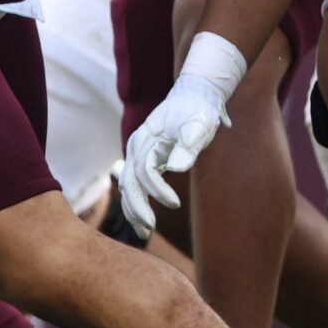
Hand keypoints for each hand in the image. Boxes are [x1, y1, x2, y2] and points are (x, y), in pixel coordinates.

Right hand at [119, 76, 233, 237]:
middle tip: (149, 229)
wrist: (195, 95)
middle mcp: (137, 145)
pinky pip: (135, 184)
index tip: (175, 204)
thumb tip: (177, 168)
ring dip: (133, 209)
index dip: (157, 188)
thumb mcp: (199, 124)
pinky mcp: (145, 158)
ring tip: (143, 233)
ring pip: (128, 185)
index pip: (145, 169)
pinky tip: (141, 221)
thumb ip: (189, 144)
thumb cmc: (199, 110)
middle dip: (137, 206)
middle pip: (129, 180)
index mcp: (147, 137)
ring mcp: (139, 152)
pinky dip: (135, 202)